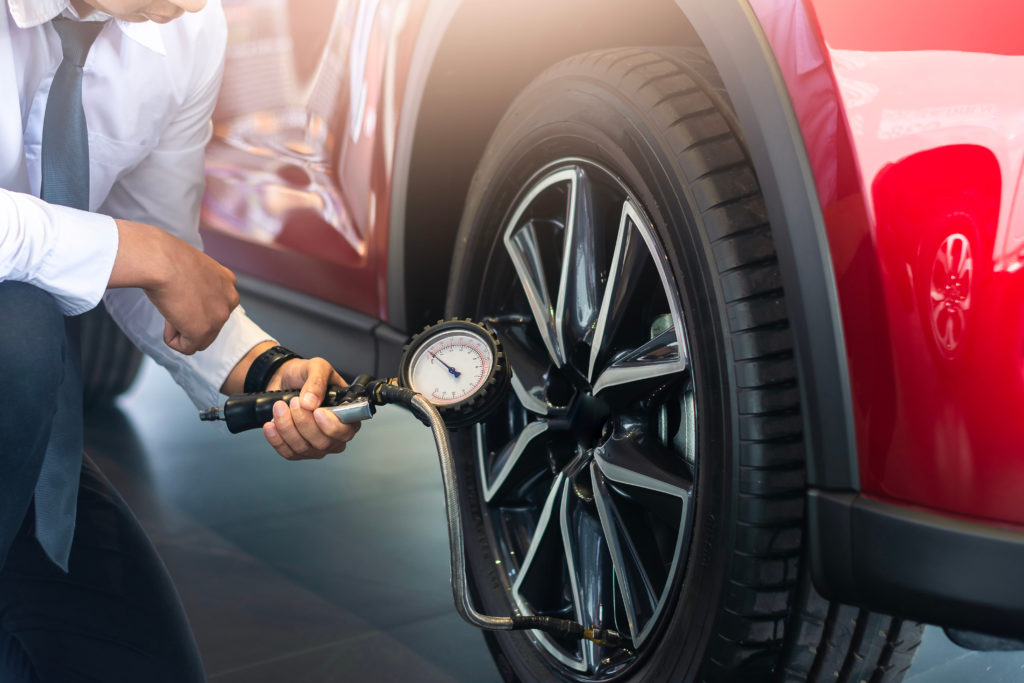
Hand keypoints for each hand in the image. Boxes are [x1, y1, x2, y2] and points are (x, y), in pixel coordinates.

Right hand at [109, 219, 239, 354]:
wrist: (160, 260)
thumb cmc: (167, 258)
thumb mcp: (192, 269)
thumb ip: (198, 287)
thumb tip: (188, 303)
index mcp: (228, 282)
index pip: (214, 307)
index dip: (191, 304)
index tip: (180, 291)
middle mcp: (230, 300)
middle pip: (209, 325)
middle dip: (188, 319)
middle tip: (174, 300)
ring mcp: (219, 317)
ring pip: (198, 339)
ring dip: (181, 328)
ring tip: (171, 307)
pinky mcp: (203, 331)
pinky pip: (186, 347)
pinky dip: (172, 338)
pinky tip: (169, 317)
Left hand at [261, 357, 359, 459]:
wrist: (283, 379)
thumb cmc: (304, 374)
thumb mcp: (316, 367)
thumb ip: (317, 382)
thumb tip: (311, 402)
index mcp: (346, 413)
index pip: (346, 431)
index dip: (332, 426)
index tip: (317, 412)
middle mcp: (334, 433)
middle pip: (323, 443)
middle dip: (303, 423)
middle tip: (294, 402)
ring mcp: (316, 444)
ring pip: (304, 448)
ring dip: (287, 428)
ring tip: (279, 407)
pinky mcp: (297, 449)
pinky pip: (289, 453)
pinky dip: (277, 439)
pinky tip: (271, 425)